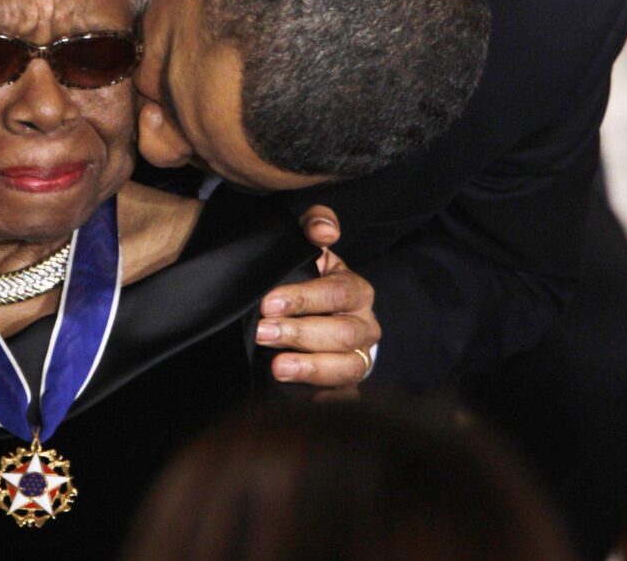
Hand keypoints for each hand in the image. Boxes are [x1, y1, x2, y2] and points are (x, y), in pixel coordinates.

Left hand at [255, 205, 380, 388]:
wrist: (311, 319)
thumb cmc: (307, 281)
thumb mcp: (309, 249)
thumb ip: (314, 224)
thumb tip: (325, 230)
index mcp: (355, 290)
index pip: (338, 293)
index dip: (304, 297)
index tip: (268, 302)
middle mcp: (364, 325)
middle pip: (342, 333)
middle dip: (300, 333)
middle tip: (263, 332)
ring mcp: (358, 358)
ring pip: (348, 367)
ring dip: (311, 368)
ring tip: (277, 367)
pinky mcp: (347, 387)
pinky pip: (347, 399)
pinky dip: (329, 401)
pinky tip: (306, 401)